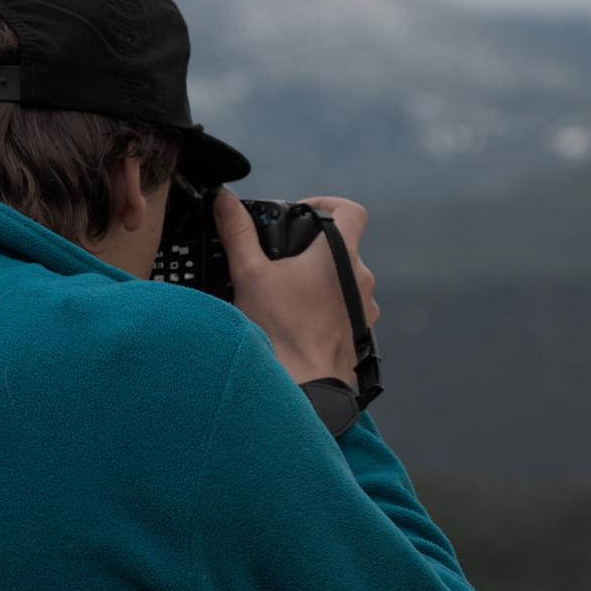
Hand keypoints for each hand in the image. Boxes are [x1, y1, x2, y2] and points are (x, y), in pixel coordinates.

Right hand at [212, 191, 379, 389]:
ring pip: (345, 280)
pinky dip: (327, 307)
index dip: (328, 203)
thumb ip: (238, 232)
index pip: (351, 210)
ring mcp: (365, 307)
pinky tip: (300, 320)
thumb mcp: (249, 274)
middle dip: (313, 249)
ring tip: (288, 294)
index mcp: (340, 254)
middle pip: (343, 247)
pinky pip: (347, 308)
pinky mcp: (361, 332)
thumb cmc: (281, 332)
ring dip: (321, 280)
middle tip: (283, 261)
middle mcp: (361, 278)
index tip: (304, 214)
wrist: (304, 387)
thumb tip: (225, 202)